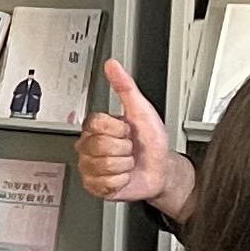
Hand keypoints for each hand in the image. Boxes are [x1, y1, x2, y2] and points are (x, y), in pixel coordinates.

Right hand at [75, 59, 196, 219]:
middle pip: (99, 145)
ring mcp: (89, 165)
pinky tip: (123, 176)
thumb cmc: (152, 142)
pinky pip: (104, 182)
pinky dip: (121, 181)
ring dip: (124, 166)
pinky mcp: (93, 185)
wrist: (160, 170)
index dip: (118, 129)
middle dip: (123, 149)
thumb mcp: (142, 110)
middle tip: (129, 149)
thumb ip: (125, 86)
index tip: (127, 130)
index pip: (96, 123)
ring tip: (128, 163)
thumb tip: (113, 65)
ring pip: (102, 165)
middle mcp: (89, 145)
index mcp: (97, 126)